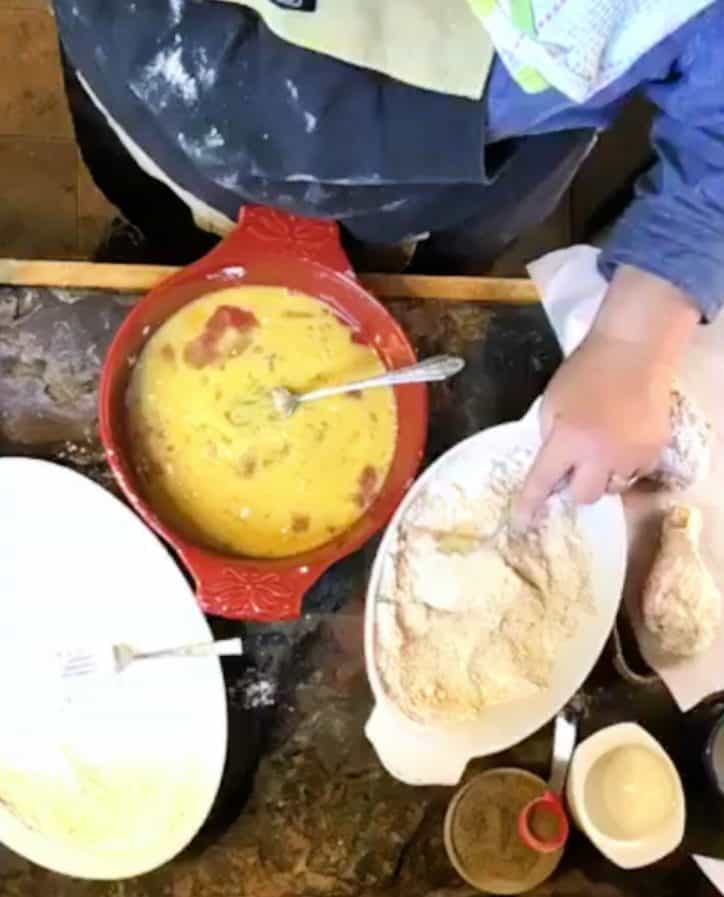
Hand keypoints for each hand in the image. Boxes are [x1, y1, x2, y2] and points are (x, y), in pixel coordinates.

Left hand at [512, 264, 699, 528]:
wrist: (632, 352)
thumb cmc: (584, 373)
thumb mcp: (550, 404)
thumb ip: (549, 440)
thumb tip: (553, 471)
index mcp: (568, 439)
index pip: (543, 482)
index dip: (530, 505)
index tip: (521, 525)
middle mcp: (601, 454)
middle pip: (584, 496)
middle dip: (576, 486)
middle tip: (576, 466)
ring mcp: (631, 455)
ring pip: (613, 487)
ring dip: (602, 475)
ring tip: (603, 446)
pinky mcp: (654, 451)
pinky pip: (635, 473)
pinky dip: (625, 465)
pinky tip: (623, 440)